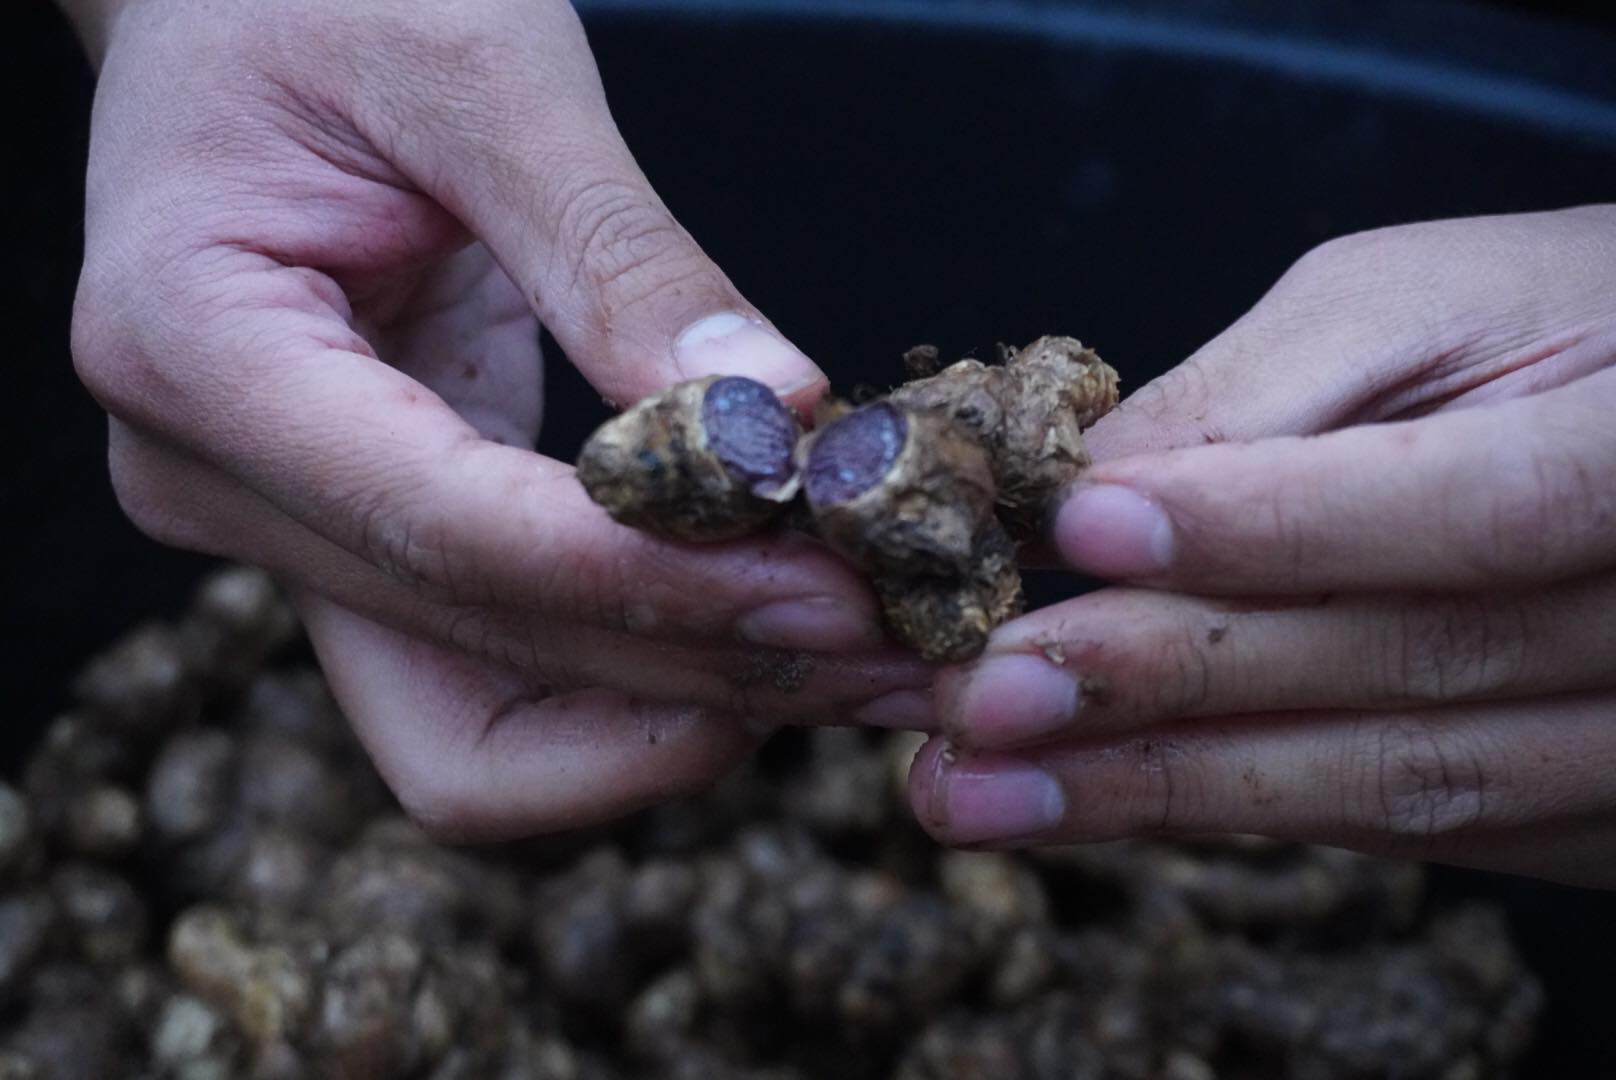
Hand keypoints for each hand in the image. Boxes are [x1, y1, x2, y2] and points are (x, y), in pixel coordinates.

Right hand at [69, 0, 928, 838]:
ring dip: (682, 712)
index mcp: (194, 344)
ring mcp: (279, 529)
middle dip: (698, 674)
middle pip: (474, 667)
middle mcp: (212, 480)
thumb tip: (779, 412)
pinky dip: (644, 667)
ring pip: (485, 727)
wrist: (238, 2)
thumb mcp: (480, 71)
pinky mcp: (362, 538)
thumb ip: (617, 254)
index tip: (836, 587)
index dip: (654, 580)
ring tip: (866, 659)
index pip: (447, 527)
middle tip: (894, 645)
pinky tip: (775, 620)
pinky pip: (503, 670)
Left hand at [908, 207, 1615, 886]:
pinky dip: (1231, 811)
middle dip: (1168, 685)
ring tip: (978, 790)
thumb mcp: (1419, 304)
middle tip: (971, 699)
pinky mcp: (1592, 813)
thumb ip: (1262, 394)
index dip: (1278, 524)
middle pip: (1412, 667)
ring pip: (1395, 781)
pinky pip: (1401, 824)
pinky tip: (1086, 802)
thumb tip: (1078, 493)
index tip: (1083, 529)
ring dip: (1165, 791)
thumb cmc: (1549, 326)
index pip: (1482, 505)